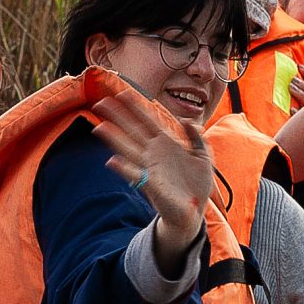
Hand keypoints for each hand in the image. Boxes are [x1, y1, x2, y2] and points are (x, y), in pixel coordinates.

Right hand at [96, 93, 214, 268]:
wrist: (194, 211)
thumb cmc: (196, 184)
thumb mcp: (203, 156)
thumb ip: (196, 138)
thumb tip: (188, 121)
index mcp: (166, 144)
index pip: (148, 120)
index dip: (136, 107)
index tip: (123, 92)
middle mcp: (153, 154)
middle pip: (132, 130)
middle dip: (117, 116)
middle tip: (100, 102)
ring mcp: (150, 169)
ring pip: (128, 149)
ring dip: (113, 139)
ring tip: (99, 127)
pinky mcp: (151, 186)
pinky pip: (135, 175)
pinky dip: (123, 169)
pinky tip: (112, 161)